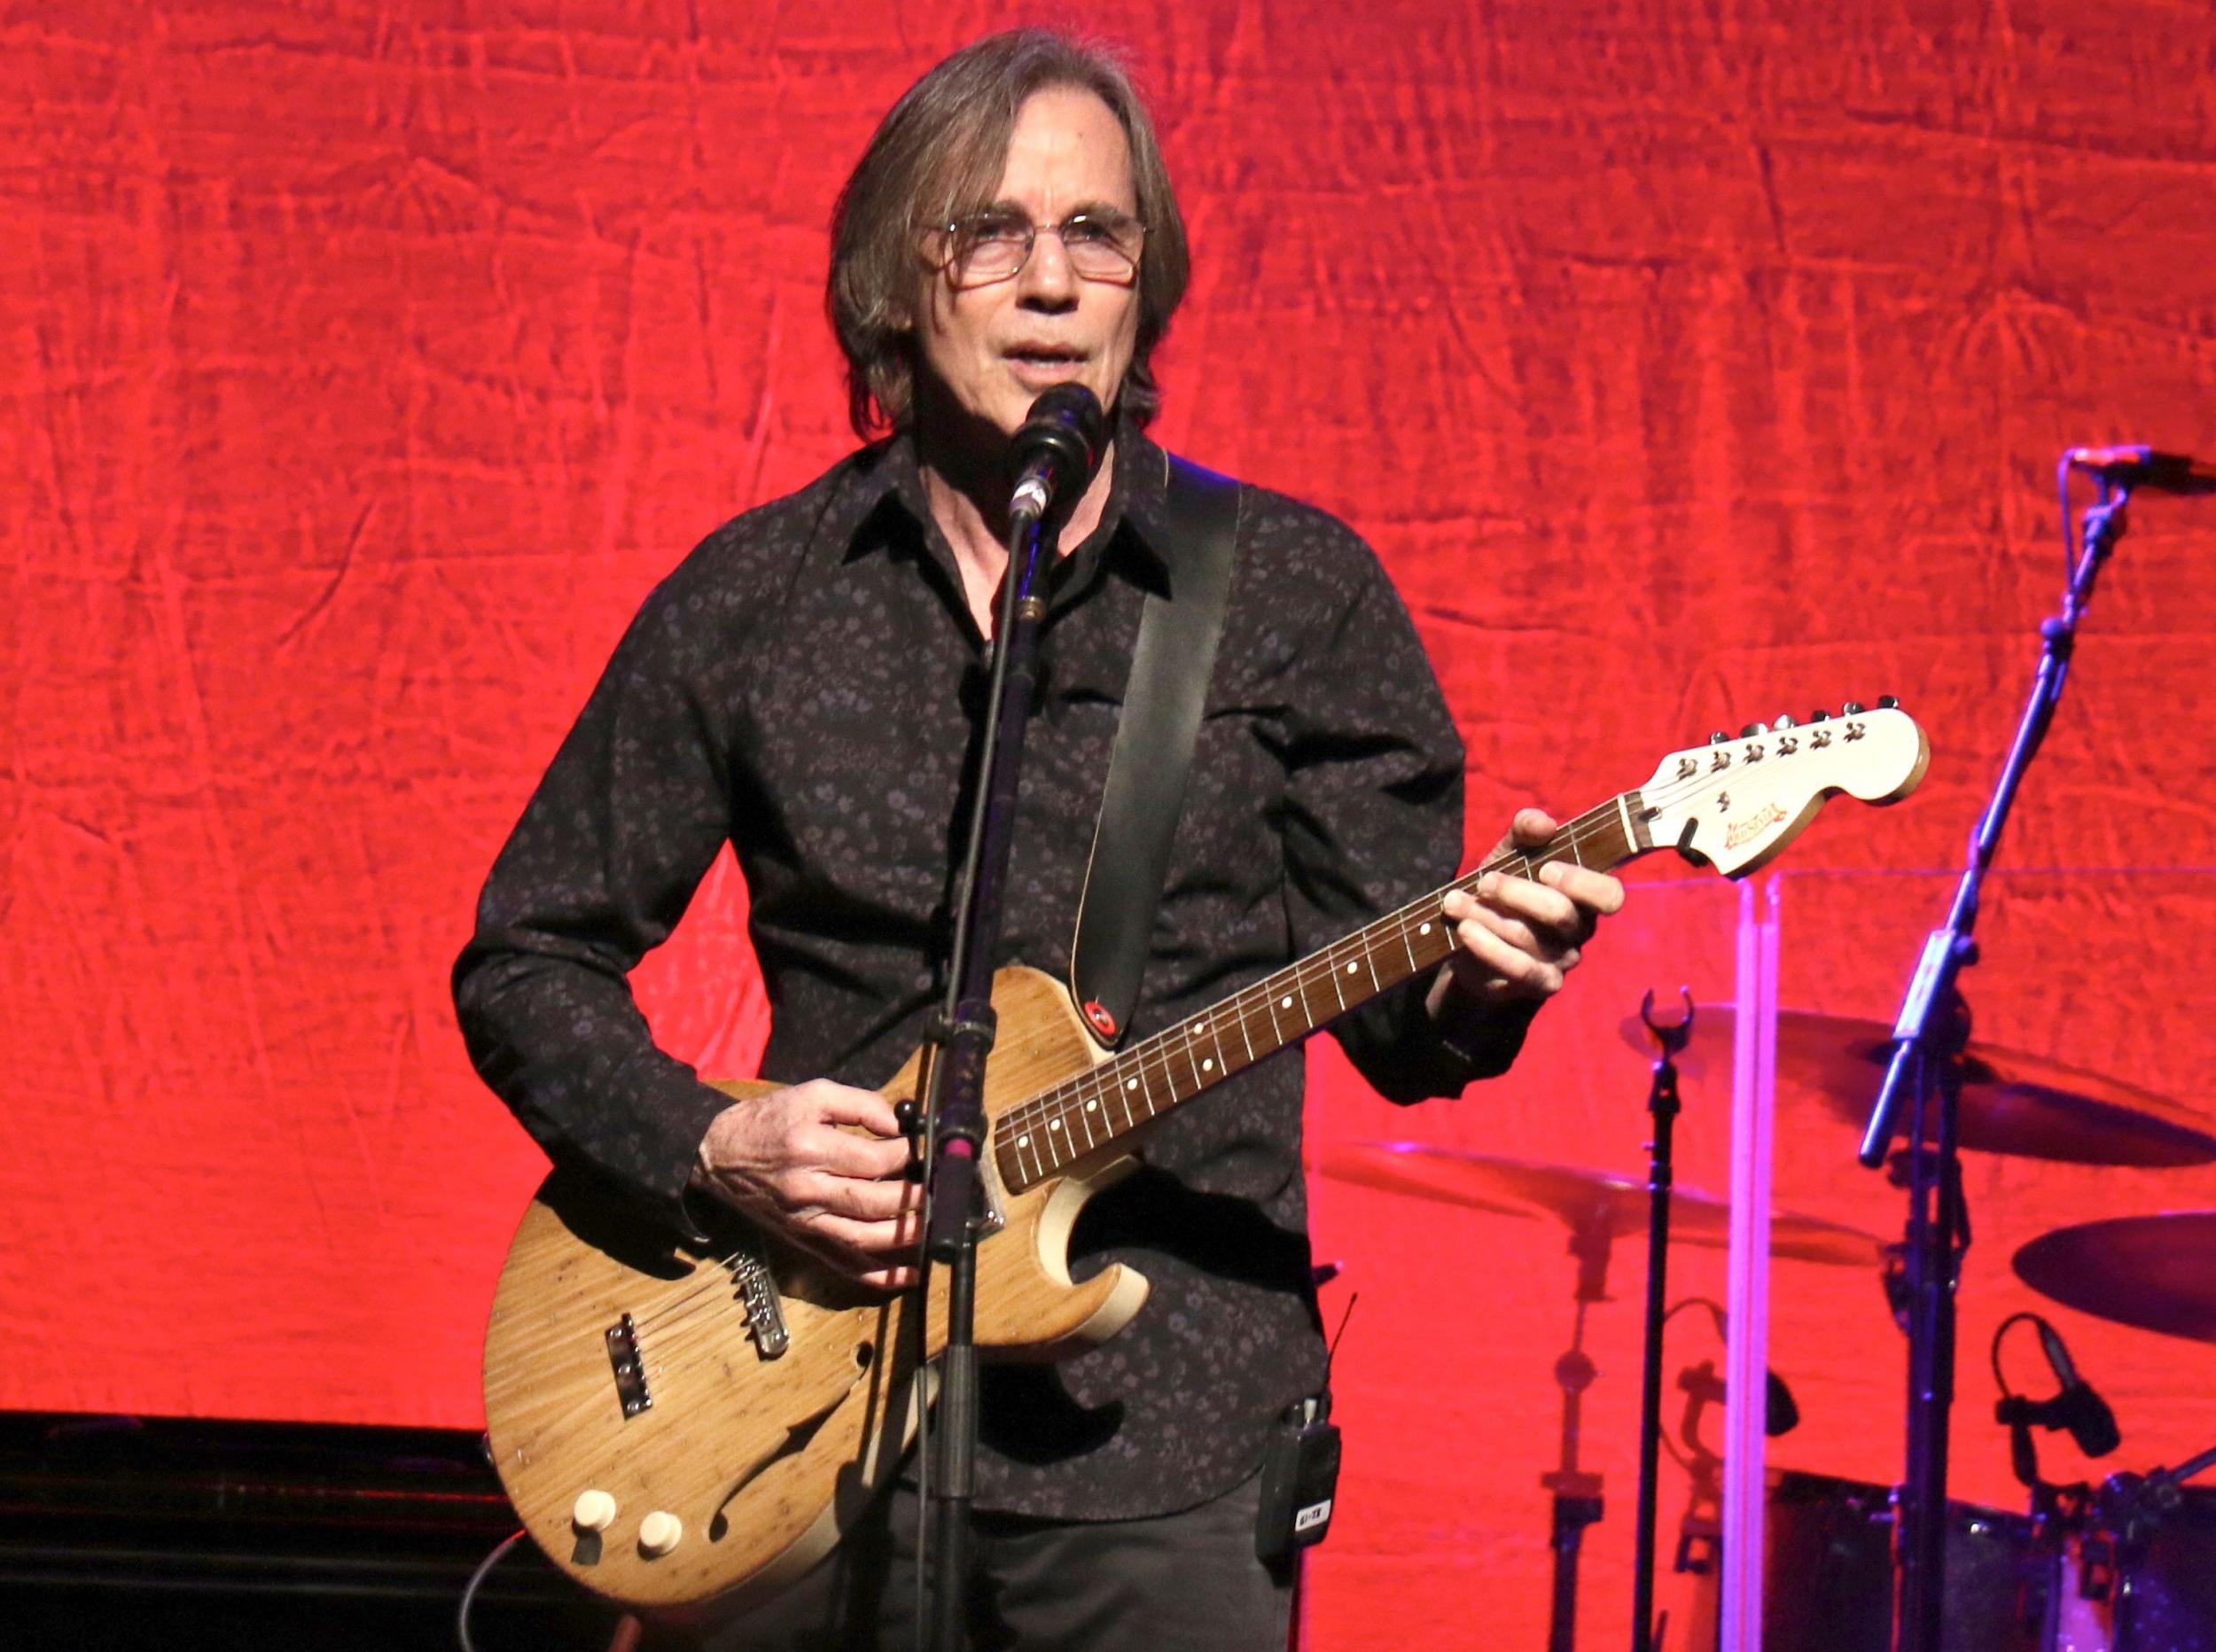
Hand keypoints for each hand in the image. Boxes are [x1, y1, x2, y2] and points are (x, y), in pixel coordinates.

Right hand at [692, 1080, 921, 1289]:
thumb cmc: (767, 1121)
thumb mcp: (811, 1094)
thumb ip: (859, 1104)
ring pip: (862, 1238)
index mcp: (809, 1147)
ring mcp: (805, 1220)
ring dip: (904, 1238)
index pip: (871, 1159)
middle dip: (913, 1198)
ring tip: (935, 1228)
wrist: (717, 1156)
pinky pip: (843, 1264)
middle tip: (939, 1189)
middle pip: (872, 1202)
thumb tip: (900, 1122)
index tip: (925, 1150)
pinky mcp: (803, 1240)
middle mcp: (807, 1189)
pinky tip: (908, 1275)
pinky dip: (877, 1276)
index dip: (906, 1156)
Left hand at [1431, 807, 1624, 1011]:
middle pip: (1561, 913)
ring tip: (1454, 901)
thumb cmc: (1501, 892)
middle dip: (1517, 893)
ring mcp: (1563, 960)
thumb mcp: (1509, 855)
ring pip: (1529, 938)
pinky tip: (1464, 929)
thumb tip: (1542, 823)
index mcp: (1582, 896)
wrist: (1472, 941)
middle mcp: (1579, 929)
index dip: (1582, 882)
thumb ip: (1525, 833)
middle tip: (1485, 882)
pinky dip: (1487, 946)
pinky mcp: (1541, 983)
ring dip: (1487, 915)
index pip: (1609, 894)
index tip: (1546, 868)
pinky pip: (1519, 967)